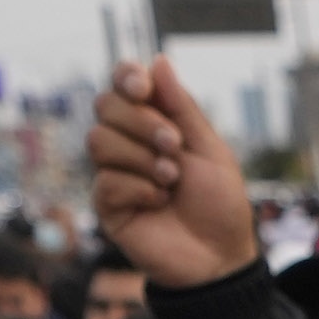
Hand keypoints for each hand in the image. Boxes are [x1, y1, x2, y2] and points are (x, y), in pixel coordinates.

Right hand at [90, 57, 262, 290]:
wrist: (220, 257)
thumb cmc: (219, 204)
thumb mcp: (210, 148)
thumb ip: (182, 107)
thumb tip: (158, 60)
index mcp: (154, 123)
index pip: (122, 84)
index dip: (126, 77)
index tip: (143, 87)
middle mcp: (128, 143)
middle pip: (104, 106)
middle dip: (142, 122)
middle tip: (174, 147)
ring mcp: (115, 173)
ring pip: (98, 140)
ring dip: (141, 157)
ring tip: (172, 178)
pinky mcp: (108, 205)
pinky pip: (106, 181)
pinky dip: (139, 188)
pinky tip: (159, 201)